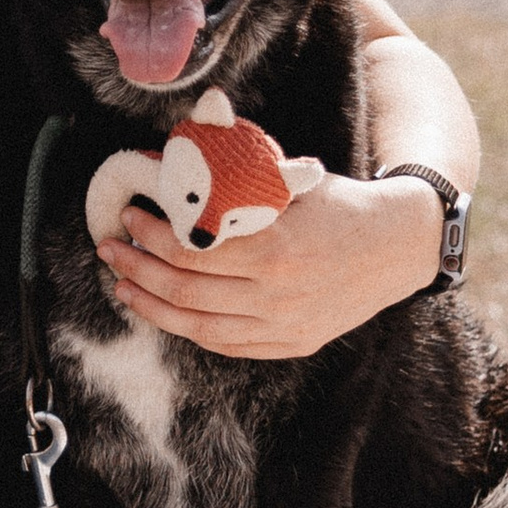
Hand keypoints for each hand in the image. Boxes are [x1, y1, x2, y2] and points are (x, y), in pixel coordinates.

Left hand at [98, 173, 442, 361]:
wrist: (396, 247)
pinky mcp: (290, 344)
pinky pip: (225, 344)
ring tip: (124, 284)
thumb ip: (235, 177)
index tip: (130, 216)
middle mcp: (277, 294)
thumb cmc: (338, 205)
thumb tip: (171, 162)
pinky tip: (164, 311)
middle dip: (137, 268)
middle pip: (185, 290)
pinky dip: (187, 328)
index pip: (191, 248)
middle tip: (112, 249)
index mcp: (275, 248)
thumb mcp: (290, 181)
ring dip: (151, 304)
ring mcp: (284, 325)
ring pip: (197, 325)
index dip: (151, 234)